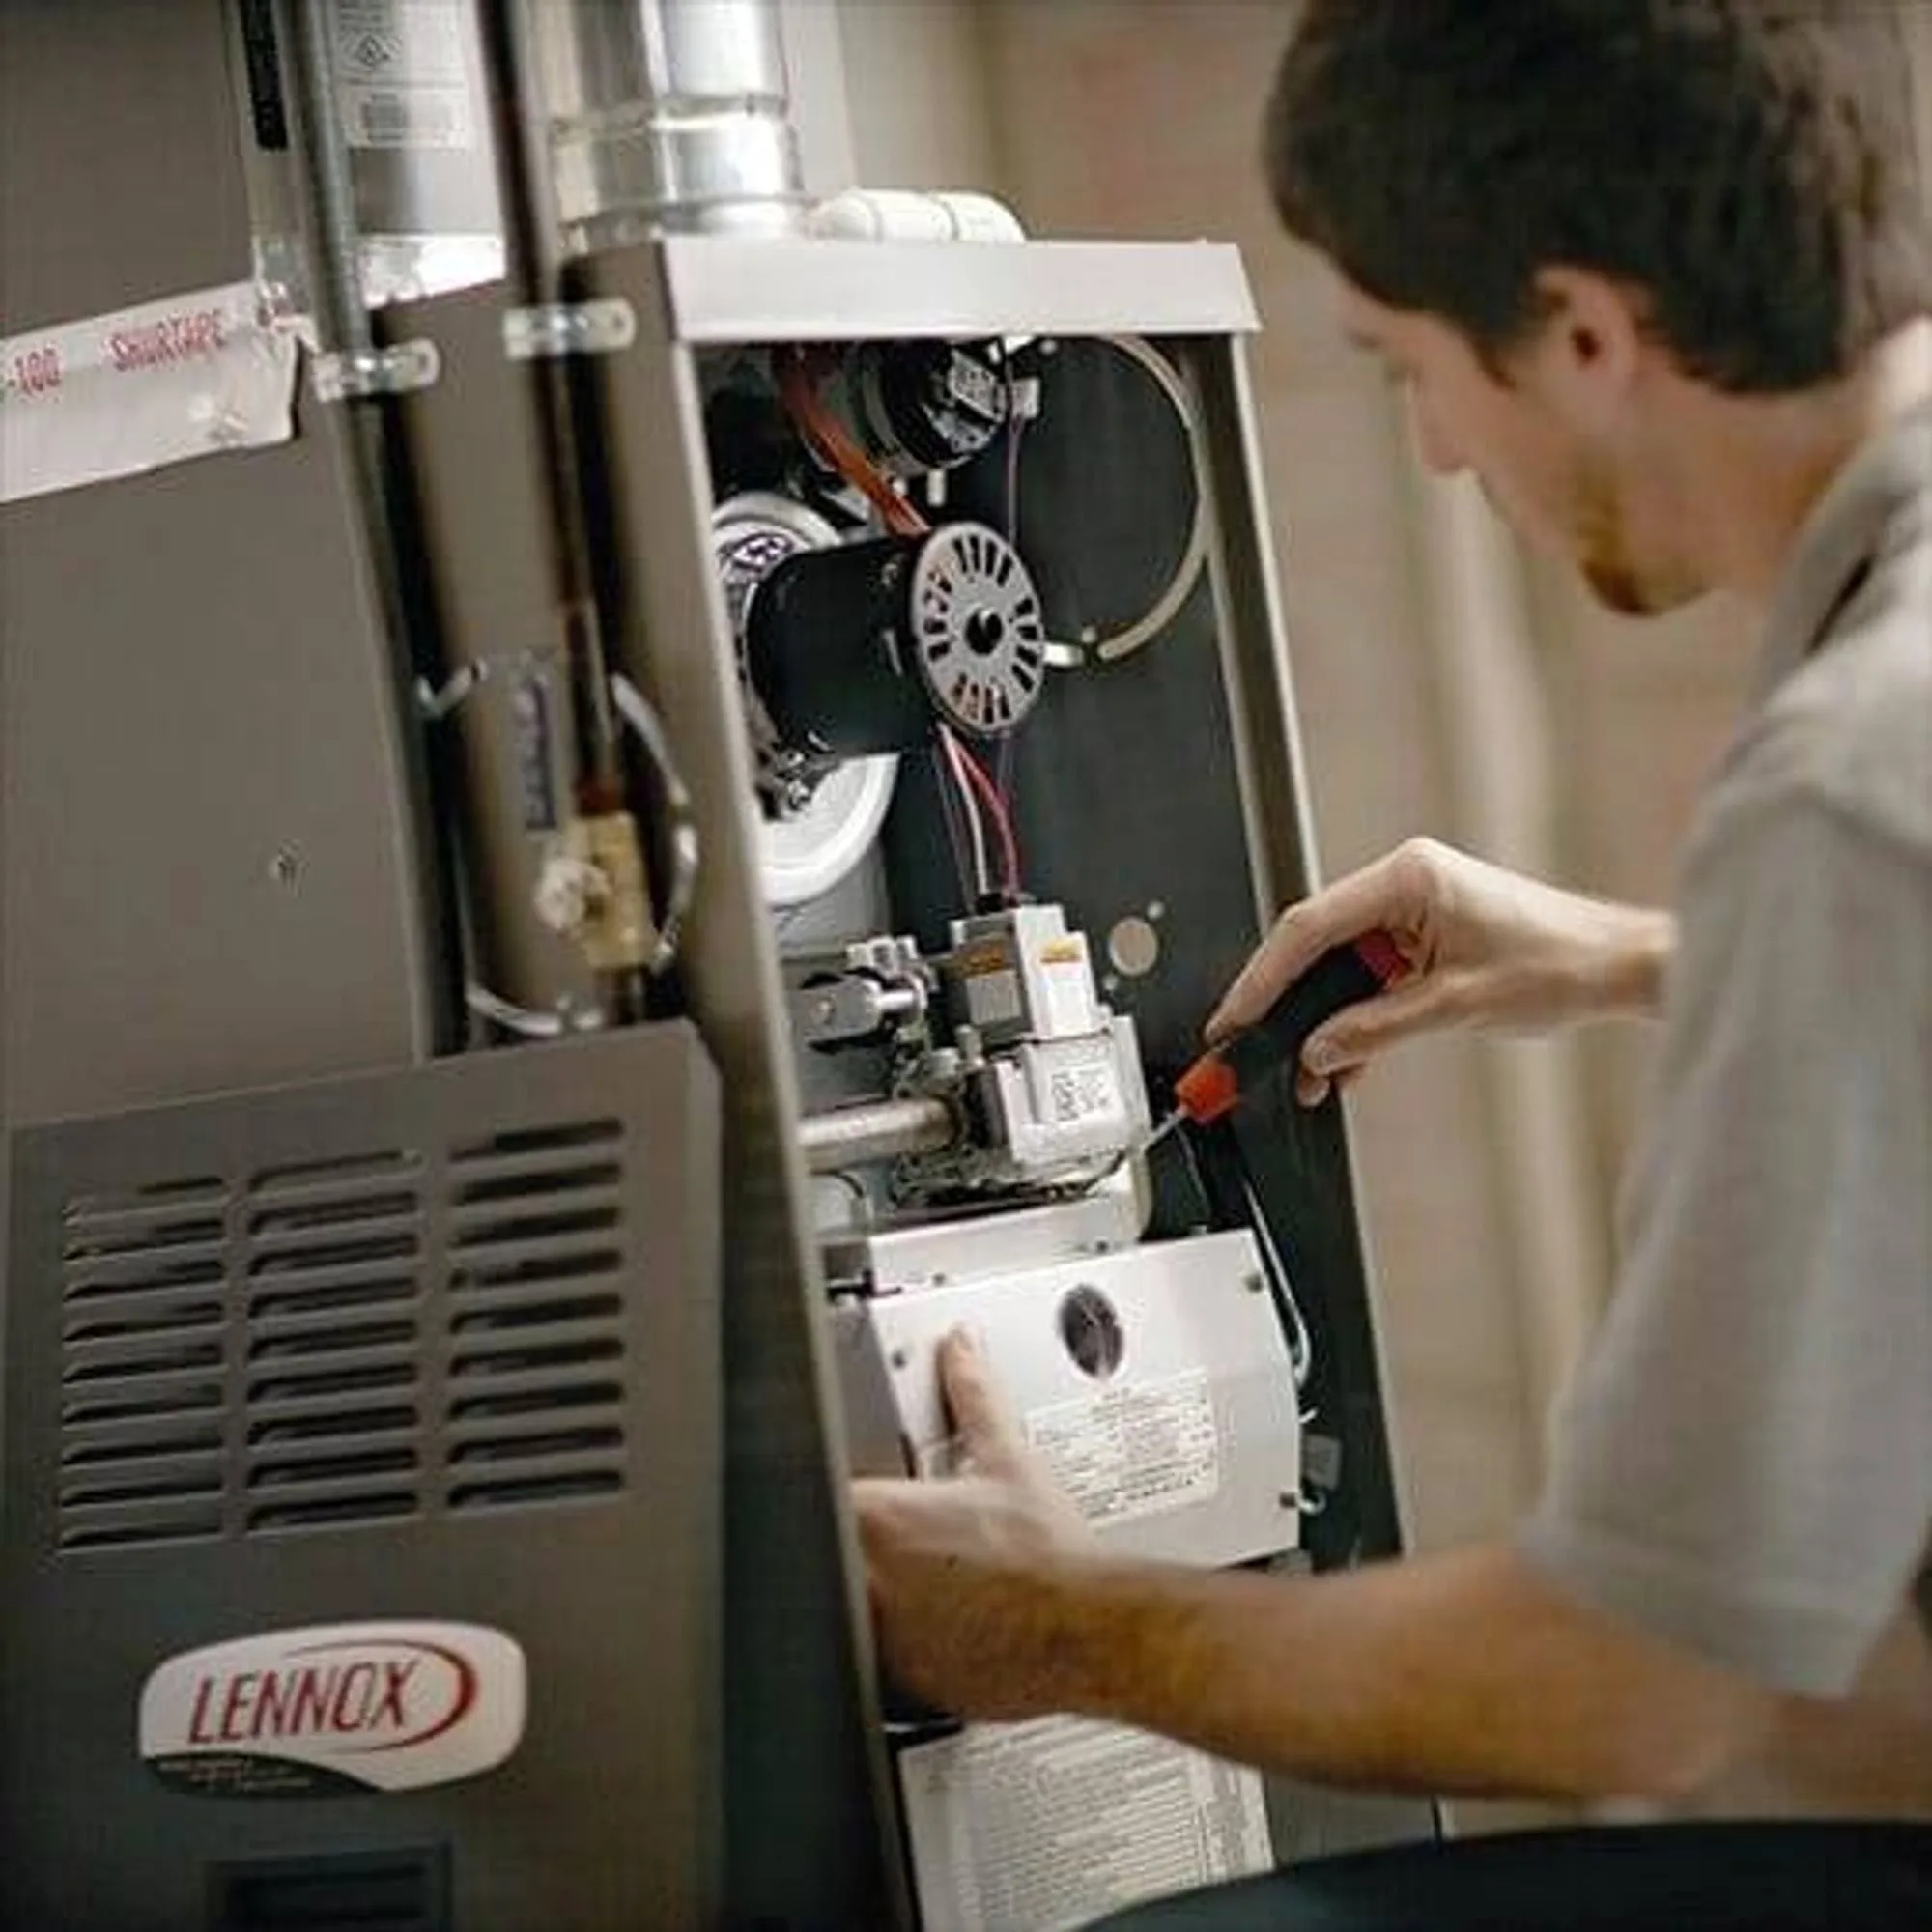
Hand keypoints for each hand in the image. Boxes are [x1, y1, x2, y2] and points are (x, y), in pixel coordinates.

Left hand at [853, 1330, 1094, 1720]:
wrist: (1086, 1630)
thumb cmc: (1049, 1554)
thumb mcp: (1008, 1459)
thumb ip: (974, 1394)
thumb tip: (962, 1348)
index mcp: (877, 1517)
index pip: (816, 1492)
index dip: (831, 1494)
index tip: (863, 1502)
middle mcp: (864, 1578)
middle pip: (820, 1557)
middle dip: (848, 1549)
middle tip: (903, 1549)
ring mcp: (878, 1636)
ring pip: (841, 1613)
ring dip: (867, 1599)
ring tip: (923, 1592)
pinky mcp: (897, 1684)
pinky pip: (871, 1664)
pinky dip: (890, 1647)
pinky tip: (933, 1634)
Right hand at [1208, 838, 1673, 1103]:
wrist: (1620, 967)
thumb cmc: (1564, 962)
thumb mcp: (1457, 1006)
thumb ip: (1376, 1029)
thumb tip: (1318, 1051)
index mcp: (1408, 878)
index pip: (1309, 928)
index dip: (1263, 978)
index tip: (1235, 1019)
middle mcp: (1404, 884)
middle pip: (1315, 946)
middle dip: (1285, 1006)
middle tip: (1250, 1050)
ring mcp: (1413, 909)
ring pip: (1340, 968)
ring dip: (1323, 1023)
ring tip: (1308, 1074)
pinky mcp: (1425, 936)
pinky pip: (1370, 978)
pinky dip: (1356, 1020)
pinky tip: (1345, 1063)